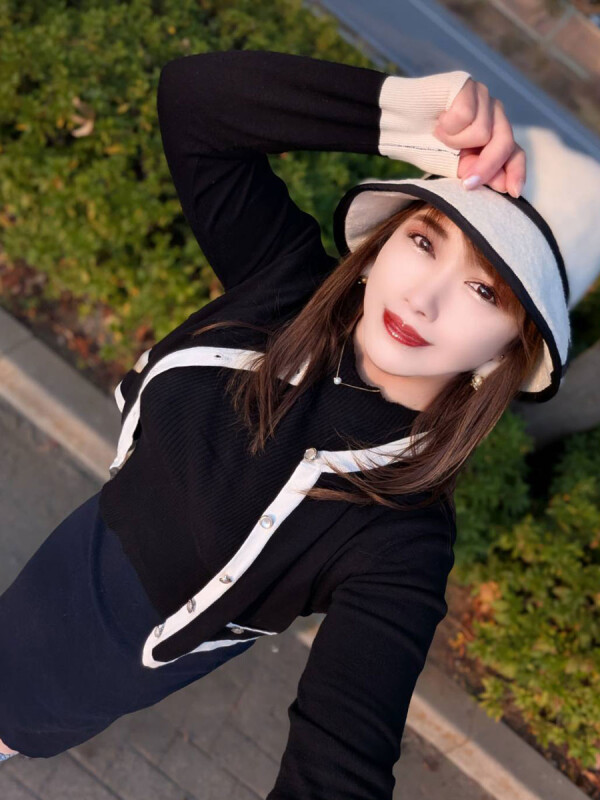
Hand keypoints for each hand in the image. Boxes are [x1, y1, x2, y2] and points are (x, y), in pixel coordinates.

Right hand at [432, 77, 525, 197]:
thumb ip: (478, 172)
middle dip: (486, 167)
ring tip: (439, 135)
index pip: (515, 152)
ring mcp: (482, 96)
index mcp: (493, 133)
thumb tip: (503, 184)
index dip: (516, 171)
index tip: (513, 192)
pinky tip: (437, 121)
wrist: (397, 124)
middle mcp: (493, 112)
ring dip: (454, 142)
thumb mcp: (453, 166)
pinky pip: (465, 116)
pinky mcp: (466, 84)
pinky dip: (447, 127)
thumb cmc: (424, 145)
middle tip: (466, 183)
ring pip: (482, 133)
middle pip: (504, 143)